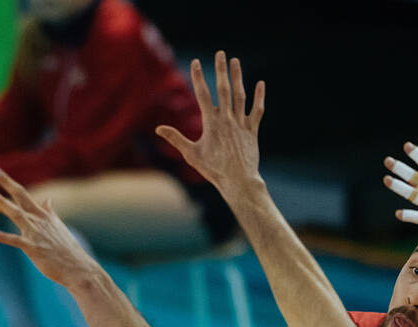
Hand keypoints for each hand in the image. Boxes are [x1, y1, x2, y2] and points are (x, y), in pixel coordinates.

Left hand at [0, 167, 97, 285]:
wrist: (78, 268)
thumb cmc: (68, 251)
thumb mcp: (59, 227)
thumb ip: (50, 213)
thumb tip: (48, 201)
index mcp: (44, 215)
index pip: (23, 194)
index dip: (8, 182)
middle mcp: (39, 220)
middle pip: (20, 197)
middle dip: (6, 183)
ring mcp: (36, 233)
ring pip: (15, 213)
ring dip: (1, 202)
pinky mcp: (33, 248)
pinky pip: (16, 241)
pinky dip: (3, 237)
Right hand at [156, 50, 264, 200]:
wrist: (239, 182)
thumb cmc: (214, 170)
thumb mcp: (191, 154)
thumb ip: (176, 139)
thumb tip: (157, 129)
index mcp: (211, 123)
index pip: (203, 94)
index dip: (198, 77)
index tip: (195, 62)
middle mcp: (227, 119)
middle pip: (223, 89)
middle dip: (221, 70)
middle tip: (221, 53)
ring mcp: (241, 124)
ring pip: (240, 96)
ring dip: (238, 77)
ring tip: (235, 61)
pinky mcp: (253, 131)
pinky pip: (257, 111)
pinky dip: (259, 97)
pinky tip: (260, 83)